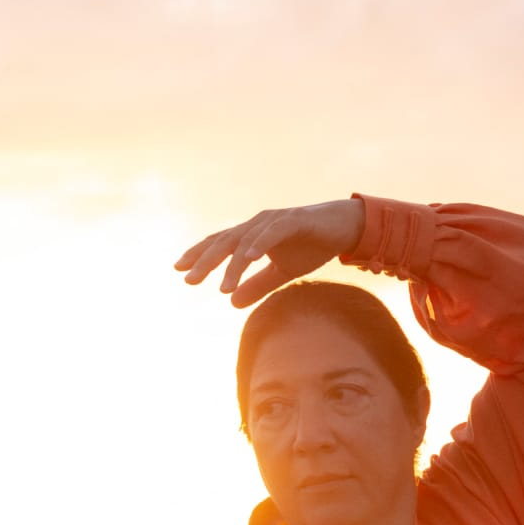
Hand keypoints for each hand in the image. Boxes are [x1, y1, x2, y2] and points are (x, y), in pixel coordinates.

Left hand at [174, 198, 365, 307]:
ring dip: (232, 264)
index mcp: (251, 235)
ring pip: (245, 241)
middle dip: (204, 261)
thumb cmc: (311, 246)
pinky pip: (272, 233)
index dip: (198, 255)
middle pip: (224, 241)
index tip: (179, 271)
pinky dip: (259, 245)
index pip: (219, 244)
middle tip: (188, 280)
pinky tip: (248, 258)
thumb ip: (257, 286)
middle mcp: (257, 224)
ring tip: (222, 287)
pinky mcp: (294, 220)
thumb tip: (231, 303)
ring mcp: (274, 220)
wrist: (344, 228)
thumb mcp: (282, 272)